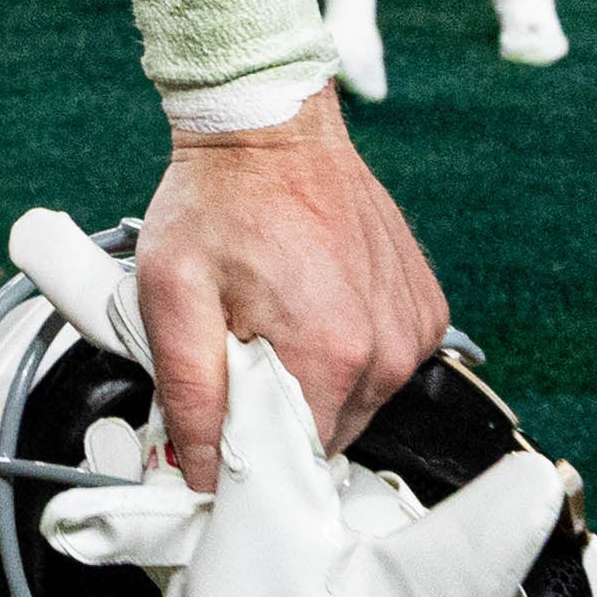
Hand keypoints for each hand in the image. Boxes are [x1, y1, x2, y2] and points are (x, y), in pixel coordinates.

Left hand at [134, 94, 448, 490]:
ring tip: (274, 319)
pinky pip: (383, 363)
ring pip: (355, 403)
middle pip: (326, 436)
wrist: (268, 125)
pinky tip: (312, 303)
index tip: (220, 415)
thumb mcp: (171, 293)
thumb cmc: (218, 198)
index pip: (294, 461)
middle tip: (239, 349)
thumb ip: (189, 392)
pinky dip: (346, 349)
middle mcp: (387, 348)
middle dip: (278, 412)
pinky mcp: (425, 309)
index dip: (249, 450)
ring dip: (312, 380)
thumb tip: (202, 472)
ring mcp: (413, 328)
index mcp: (330, 353)